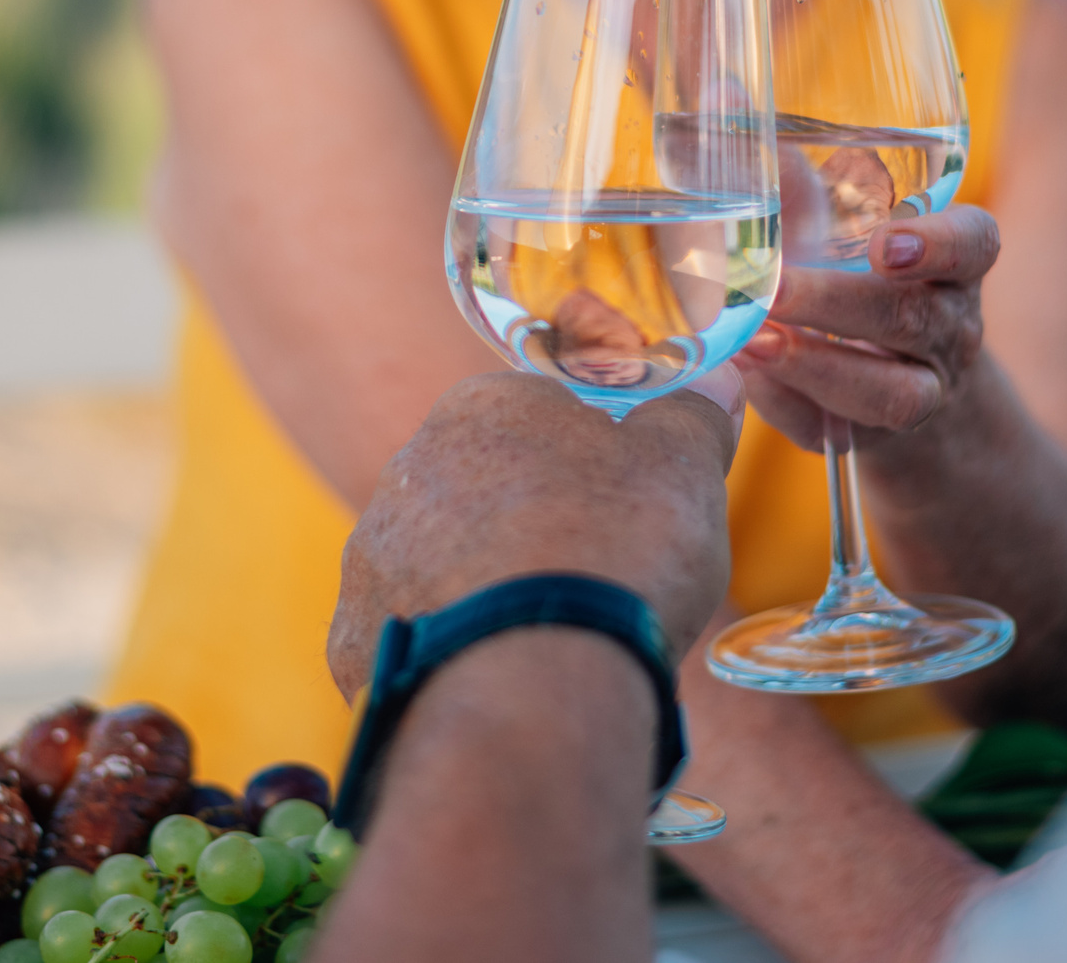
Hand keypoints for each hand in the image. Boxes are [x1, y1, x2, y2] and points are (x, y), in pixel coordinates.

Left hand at [328, 370, 742, 695]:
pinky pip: (408, 642)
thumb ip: (692, 415)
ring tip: (545, 644)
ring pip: (436, 565)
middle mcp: (407, 470)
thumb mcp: (684, 466)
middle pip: (479, 490)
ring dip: (481, 593)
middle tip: (590, 580)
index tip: (622, 506)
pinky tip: (495, 683)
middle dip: (526, 526)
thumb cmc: (616, 551)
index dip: (585, 460)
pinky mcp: (352, 640)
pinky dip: (447, 659)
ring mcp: (371, 558)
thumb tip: (714, 383)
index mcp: (480, 408)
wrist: (537, 680)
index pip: (533, 414)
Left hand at [740, 205, 1001, 449]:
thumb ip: (805, 193)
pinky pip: (833, 429)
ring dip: (816, 366)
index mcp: (954, 264)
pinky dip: (784, 402)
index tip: (883, 244)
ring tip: (753, 341)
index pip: (974, 244)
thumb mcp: (846, 231)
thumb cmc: (861, 279)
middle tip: (775, 288)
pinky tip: (743, 374)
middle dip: (839, 304)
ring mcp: (921, 392)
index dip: (936, 244)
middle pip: (914, 319)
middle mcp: (948, 329)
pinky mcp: (870, 438)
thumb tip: (746, 132)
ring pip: (890, 394)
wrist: (893, 379)